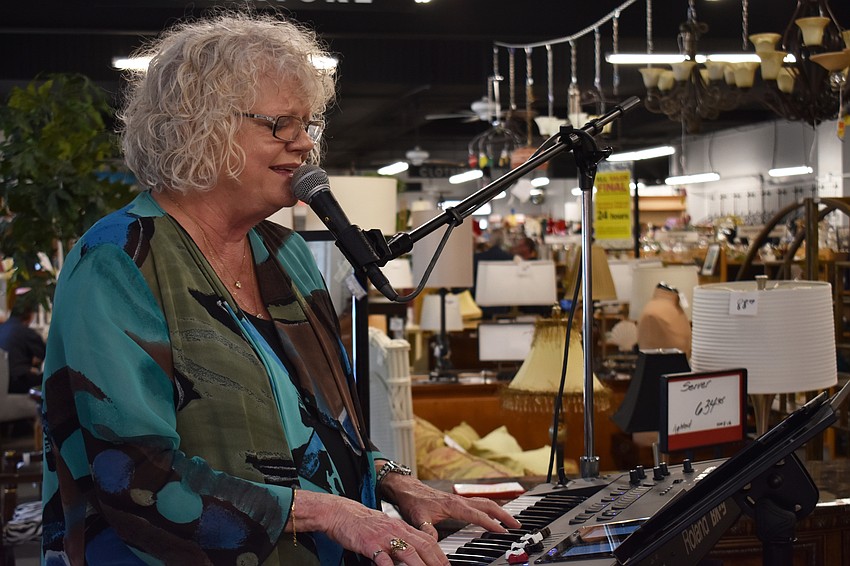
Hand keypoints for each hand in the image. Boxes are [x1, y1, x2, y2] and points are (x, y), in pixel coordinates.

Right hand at [295, 490, 449, 564]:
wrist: (340, 512)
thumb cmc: (362, 522)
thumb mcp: (387, 527)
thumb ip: (402, 537)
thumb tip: (416, 551)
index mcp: (402, 527)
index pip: (428, 541)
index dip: (441, 555)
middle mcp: (396, 531)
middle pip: (424, 547)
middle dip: (437, 562)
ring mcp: (384, 537)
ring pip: (408, 552)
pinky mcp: (369, 544)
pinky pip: (383, 558)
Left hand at [379, 474, 521, 538]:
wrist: (406, 488)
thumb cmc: (412, 501)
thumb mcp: (417, 518)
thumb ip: (427, 531)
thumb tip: (434, 542)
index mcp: (453, 505)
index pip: (477, 515)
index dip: (491, 524)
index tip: (503, 531)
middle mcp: (460, 500)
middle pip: (488, 505)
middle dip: (504, 515)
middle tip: (517, 525)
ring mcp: (460, 499)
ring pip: (486, 502)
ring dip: (500, 510)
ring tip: (511, 520)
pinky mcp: (458, 500)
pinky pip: (479, 502)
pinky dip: (491, 507)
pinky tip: (494, 513)